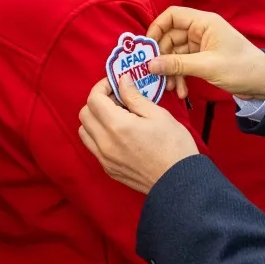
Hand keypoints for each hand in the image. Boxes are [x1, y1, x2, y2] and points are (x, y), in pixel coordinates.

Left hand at [79, 75, 199, 193]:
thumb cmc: (174, 146)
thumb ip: (134, 97)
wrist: (180, 182)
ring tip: (117, 117)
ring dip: (95, 119)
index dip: (102, 86)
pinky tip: (119, 134)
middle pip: (84, 114)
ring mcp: (105, 159)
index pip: (93, 99)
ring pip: (84, 131)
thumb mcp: (158, 115)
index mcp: (118, 126)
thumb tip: (122, 81)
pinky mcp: (108, 169)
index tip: (115, 84)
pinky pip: (93, 147)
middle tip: (118, 99)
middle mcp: (105, 143)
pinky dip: (99, 135)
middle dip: (97, 102)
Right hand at [144, 6, 264, 100]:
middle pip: (170, 37)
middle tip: (156, 75)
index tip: (147, 48)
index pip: (172, 15)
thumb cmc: (240, 68)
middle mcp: (201, 30)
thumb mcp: (207, 66)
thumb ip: (177, 64)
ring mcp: (201, 44)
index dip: (156, 28)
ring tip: (171, 88)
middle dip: (163, 57)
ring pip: (175, 53)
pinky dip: (180, 76)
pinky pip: (183, 63)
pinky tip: (182, 91)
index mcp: (204, 23)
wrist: (263, 82)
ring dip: (171, 71)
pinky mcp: (203, 58)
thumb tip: (150, 65)